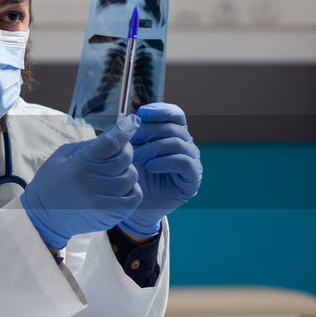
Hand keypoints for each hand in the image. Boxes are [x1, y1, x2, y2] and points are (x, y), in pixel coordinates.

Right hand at [22, 117, 143, 250]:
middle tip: (119, 151)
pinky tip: (121, 188)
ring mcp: (100, 202)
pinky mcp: (108, 216)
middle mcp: (90, 183)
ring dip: (127, 171)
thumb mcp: (64, 156)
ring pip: (131, 177)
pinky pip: (135, 197)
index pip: (110, 142)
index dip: (125, 129)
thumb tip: (117, 131)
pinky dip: (132, 189)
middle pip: (124, 159)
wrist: (43, 216)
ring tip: (115, 172)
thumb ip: (91, 145)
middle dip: (126, 150)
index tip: (134, 121)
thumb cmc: (54, 180)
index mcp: (78, 164)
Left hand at [118, 103, 201, 238]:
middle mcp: (186, 144)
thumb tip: (123, 121)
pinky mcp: (193, 178)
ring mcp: (192, 160)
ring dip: (154, 146)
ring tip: (135, 155)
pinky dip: (166, 161)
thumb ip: (129, 136)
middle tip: (131, 138)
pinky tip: (150, 166)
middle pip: (174, 127)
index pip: (174, 115)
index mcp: (173, 134)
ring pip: (179, 143)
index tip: (142, 113)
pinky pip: (185, 162)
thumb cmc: (135, 176)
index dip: (161, 111)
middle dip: (151, 130)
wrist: (139, 206)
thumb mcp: (129, 153)